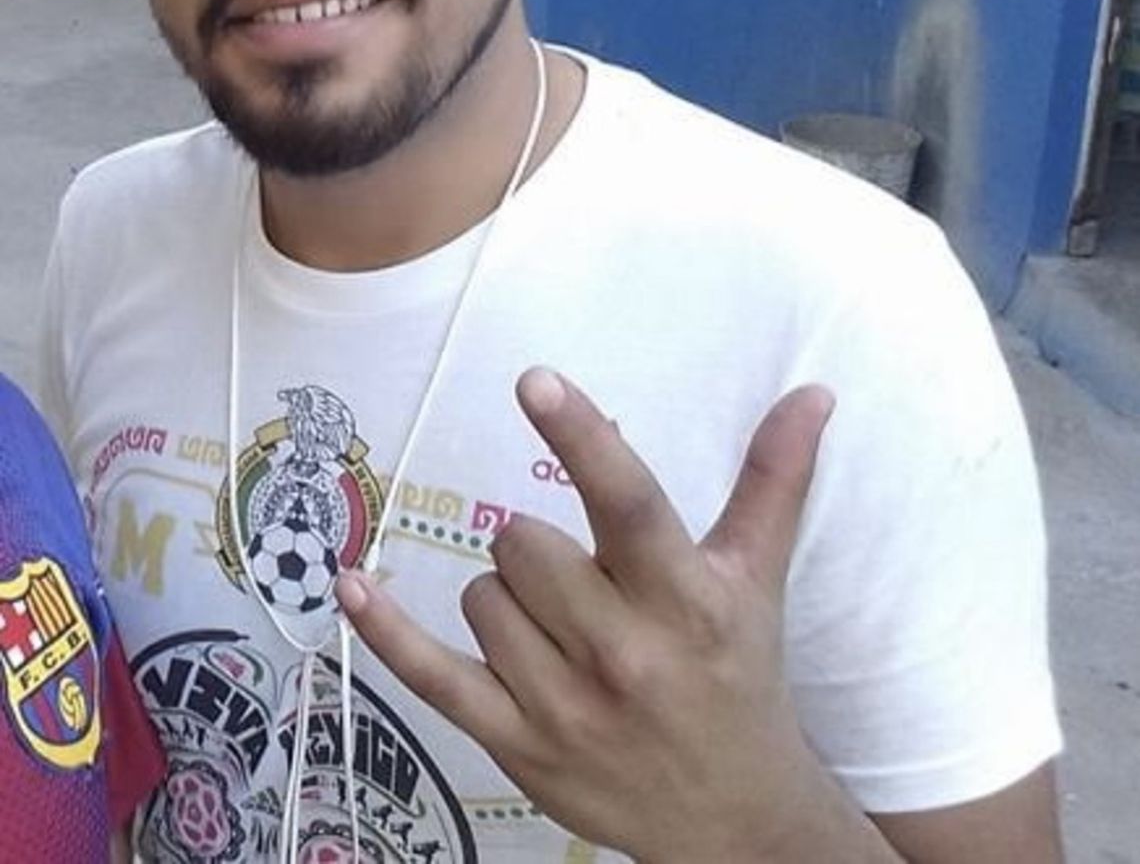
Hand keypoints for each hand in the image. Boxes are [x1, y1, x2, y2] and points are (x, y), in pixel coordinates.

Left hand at [337, 370, 834, 862]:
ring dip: (509, 597)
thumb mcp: (758, 578)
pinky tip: (350, 587)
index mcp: (686, 597)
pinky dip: (384, 632)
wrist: (737, 820)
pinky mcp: (518, 745)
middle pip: (526, 544)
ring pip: (485, 598)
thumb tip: (812, 393)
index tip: (535, 379)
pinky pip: (433, 678)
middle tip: (583, 579)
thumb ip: (775, 480)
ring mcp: (564, 705)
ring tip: (564, 629)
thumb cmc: (742, 677)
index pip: (629, 502)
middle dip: (539, 547)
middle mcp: (625, 650)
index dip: (581, 437)